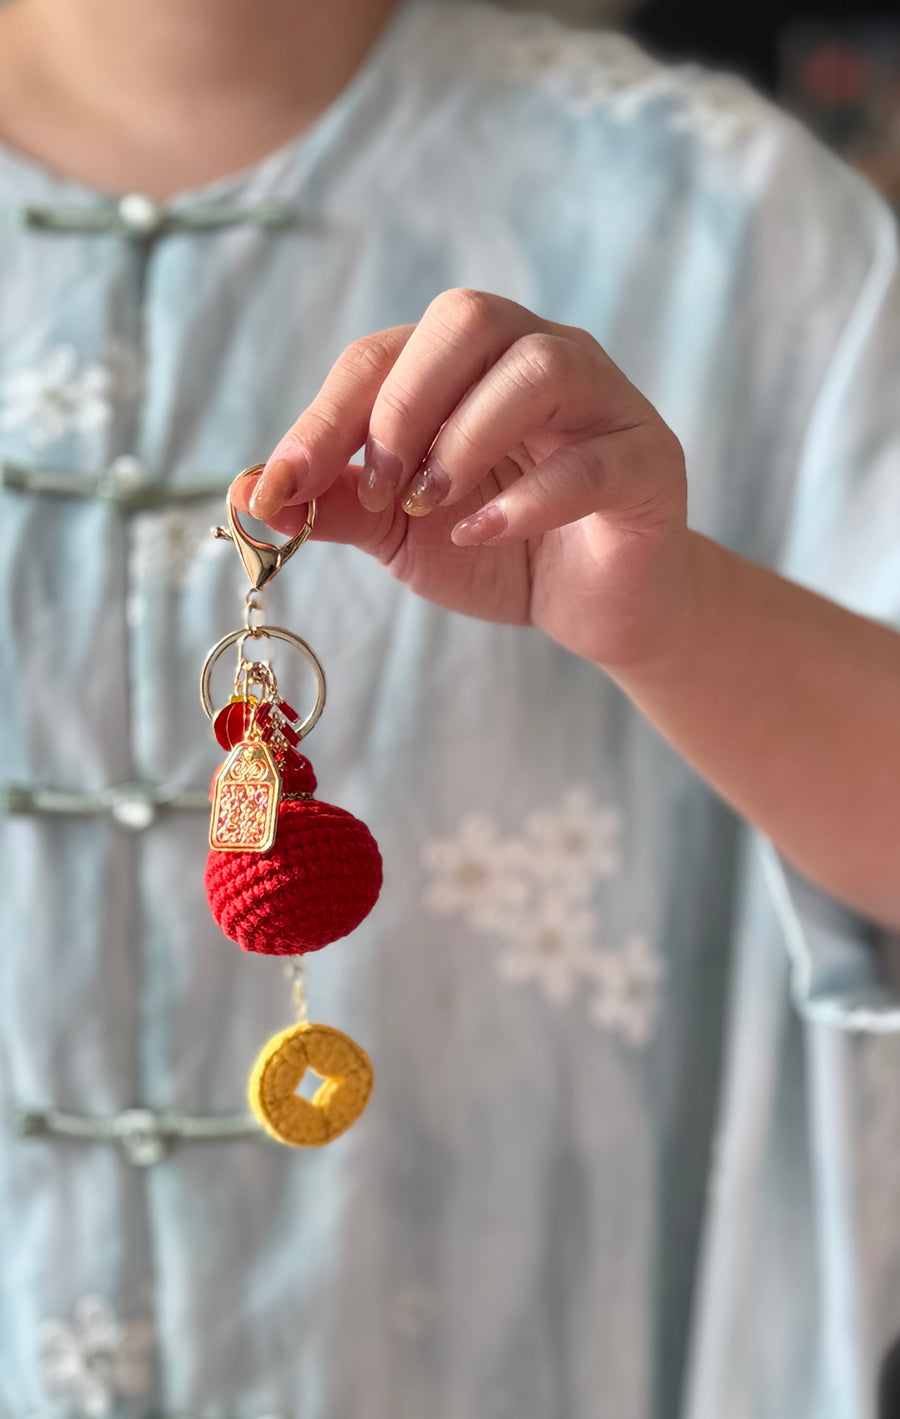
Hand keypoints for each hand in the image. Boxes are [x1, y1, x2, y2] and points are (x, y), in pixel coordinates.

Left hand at [236, 289, 690, 667]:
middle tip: (380, 487)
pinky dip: (527, 498)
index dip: (323, 419)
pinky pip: (591, 460)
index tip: (279, 488)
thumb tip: (247, 494)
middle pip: (465, 317)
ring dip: (464, 437)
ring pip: (537, 365)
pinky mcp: (648, 461)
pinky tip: (483, 532)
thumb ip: (336, 506)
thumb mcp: (402, 532)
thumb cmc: (501, 550)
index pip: (382, 356)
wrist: (598, 606)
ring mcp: (601, 402)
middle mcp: (535, 358)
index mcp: (466, 365)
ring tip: (433, 505)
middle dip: (401, 403)